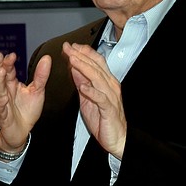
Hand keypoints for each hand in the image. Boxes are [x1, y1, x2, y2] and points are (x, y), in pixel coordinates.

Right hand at [0, 51, 50, 150]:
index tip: (12, 55)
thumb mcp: (38, 90)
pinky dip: (0, 93)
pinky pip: (0, 101)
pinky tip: (1, 87)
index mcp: (12, 84)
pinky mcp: (2, 111)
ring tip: (0, 67)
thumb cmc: (27, 112)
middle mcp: (5, 90)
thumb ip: (41, 75)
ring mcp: (2, 100)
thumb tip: (47, 59)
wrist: (22, 132)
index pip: (8, 69)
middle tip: (0, 56)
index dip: (8, 62)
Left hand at [62, 42, 125, 157]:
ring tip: (73, 60)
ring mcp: (111, 97)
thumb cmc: (103, 119)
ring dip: (84, 68)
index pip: (96, 62)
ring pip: (98, 78)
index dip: (83, 52)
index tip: (70, 46)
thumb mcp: (87, 97)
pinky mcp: (109, 109)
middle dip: (81, 56)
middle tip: (68, 48)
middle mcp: (110, 86)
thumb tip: (74, 68)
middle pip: (96, 66)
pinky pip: (101, 98)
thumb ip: (81, 82)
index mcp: (105, 82)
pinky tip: (83, 87)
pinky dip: (92, 91)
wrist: (116, 138)